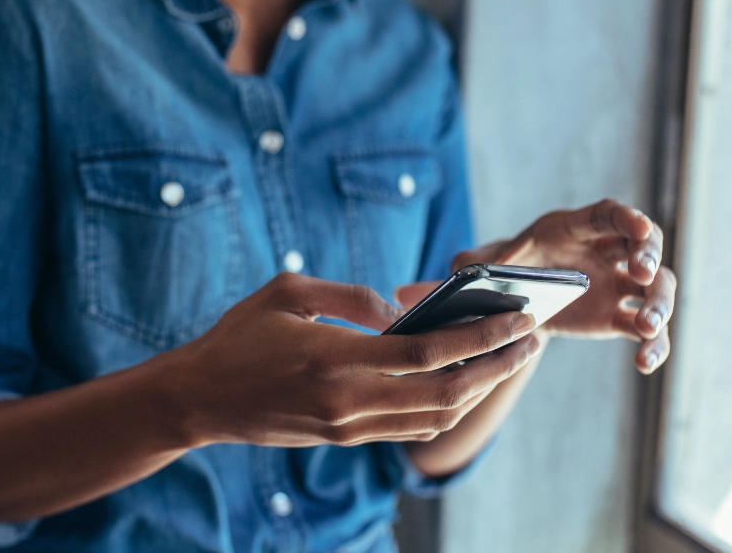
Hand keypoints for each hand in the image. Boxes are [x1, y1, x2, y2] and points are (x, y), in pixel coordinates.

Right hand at [162, 273, 542, 447]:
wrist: (200, 399)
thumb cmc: (239, 336)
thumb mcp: (288, 292)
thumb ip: (350, 295)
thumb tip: (399, 310)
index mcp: (336, 359)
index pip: (429, 352)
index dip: (480, 336)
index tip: (517, 318)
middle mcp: (350, 401)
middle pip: (446, 391)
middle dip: (497, 366)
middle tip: (531, 340)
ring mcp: (349, 427)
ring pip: (434, 417)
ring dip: (479, 389)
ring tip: (507, 359)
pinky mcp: (345, 438)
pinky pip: (410, 427)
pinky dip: (446, 406)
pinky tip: (463, 381)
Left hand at [448, 199, 675, 373]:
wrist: (512, 302)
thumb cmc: (500, 271)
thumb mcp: (479, 264)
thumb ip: (465, 266)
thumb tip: (437, 278)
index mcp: (573, 229)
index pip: (607, 214)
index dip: (627, 217)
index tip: (640, 226)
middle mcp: (604, 252)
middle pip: (644, 245)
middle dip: (649, 256)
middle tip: (642, 273)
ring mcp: (617, 284)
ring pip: (656, 287)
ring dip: (659, 303)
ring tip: (646, 325)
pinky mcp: (617, 317)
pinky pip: (647, 330)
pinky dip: (653, 344)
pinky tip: (645, 362)